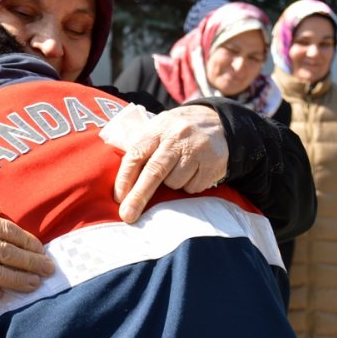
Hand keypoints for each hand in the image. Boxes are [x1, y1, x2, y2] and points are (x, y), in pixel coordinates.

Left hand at [113, 104, 228, 222]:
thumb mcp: (158, 129)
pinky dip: (188, 185)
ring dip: (171, 184)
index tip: (118, 198)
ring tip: (178, 169)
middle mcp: (177, 137)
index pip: (136, 154)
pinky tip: (193, 171)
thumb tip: (122, 185)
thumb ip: (141, 149)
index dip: (125, 178)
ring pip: (174, 182)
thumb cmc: (177, 132)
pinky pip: (192, 187)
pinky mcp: (212, 163)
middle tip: (128, 215)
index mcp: (158, 129)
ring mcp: (196, 150)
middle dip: (139, 196)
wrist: (218, 121)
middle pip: (154, 171)